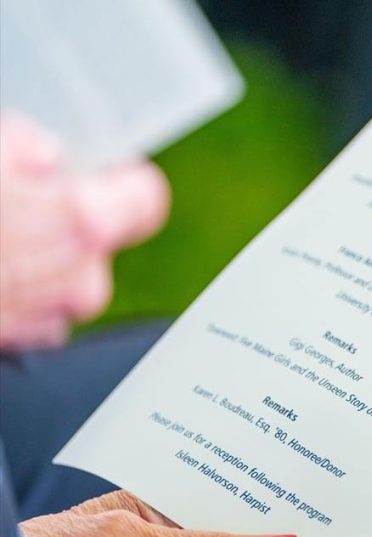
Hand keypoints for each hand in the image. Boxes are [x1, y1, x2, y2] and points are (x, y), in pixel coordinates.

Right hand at [0, 112, 168, 349]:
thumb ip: (30, 145)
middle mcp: (76, 283)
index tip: (99, 170)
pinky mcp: (12, 343)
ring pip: (57, 276)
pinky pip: (23, 305)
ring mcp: (42, 321)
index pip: (144, 198)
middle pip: (93, 240)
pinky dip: (4, 284)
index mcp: (83, 224)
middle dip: (60, 215)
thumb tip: (46, 156)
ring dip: (29, 252)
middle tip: (11, 194)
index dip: (118, 179)